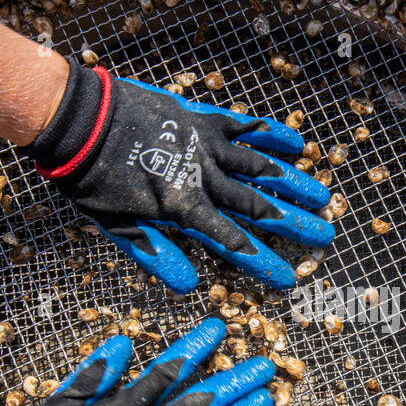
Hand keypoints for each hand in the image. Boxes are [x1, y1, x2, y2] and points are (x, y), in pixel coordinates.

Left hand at [26, 62, 334, 289]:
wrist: (79, 120)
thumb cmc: (90, 180)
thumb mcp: (115, 226)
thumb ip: (155, 253)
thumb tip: (189, 285)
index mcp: (183, 208)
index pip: (233, 243)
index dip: (264, 263)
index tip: (290, 280)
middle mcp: (204, 177)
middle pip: (258, 206)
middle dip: (294, 225)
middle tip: (326, 236)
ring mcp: (205, 145)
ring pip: (260, 167)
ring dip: (293, 184)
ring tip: (323, 196)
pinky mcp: (200, 120)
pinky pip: (243, 127)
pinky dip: (270, 134)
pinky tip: (296, 142)